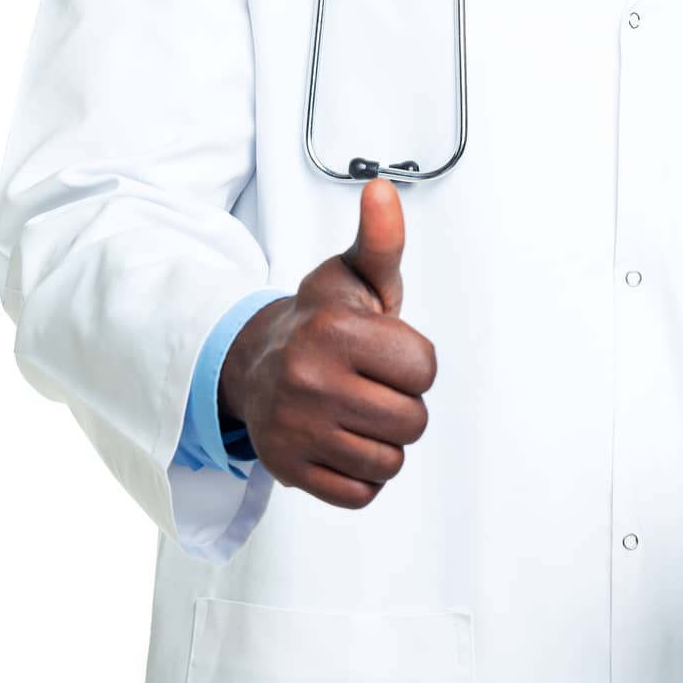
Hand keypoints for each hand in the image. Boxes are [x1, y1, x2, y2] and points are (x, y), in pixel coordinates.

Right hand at [218, 177, 436, 508]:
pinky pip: (361, 494)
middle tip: (372, 384)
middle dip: (402, 403)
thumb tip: (382, 189)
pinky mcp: (289, 471)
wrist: (257, 362)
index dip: (414, 361)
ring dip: (384, 441)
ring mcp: (296, 430)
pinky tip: (343, 440)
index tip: (387, 351)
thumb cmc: (322, 319)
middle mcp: (309, 381)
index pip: (424, 369)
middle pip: (412, 421)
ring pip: (390, 462)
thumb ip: (382, 240)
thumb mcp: (355, 275)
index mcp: (334, 331)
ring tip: (358, 411)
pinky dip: (361, 474)